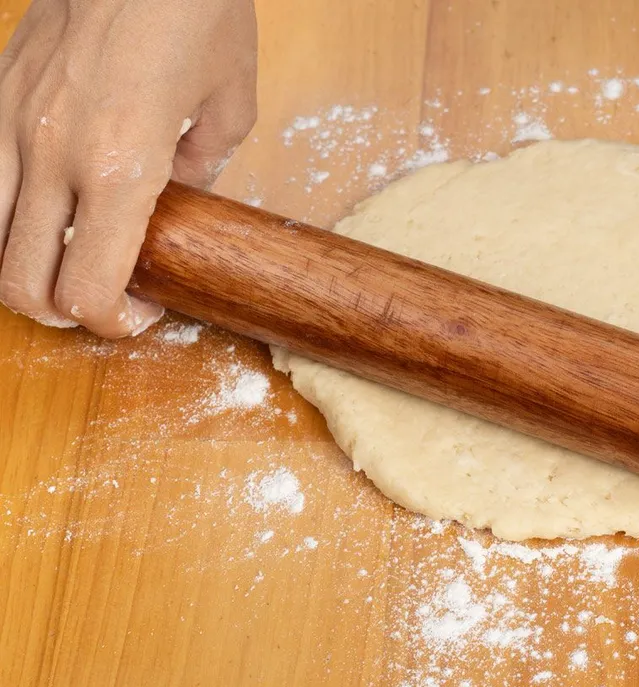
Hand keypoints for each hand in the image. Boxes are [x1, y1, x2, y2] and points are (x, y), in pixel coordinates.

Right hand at [0, 0, 256, 336]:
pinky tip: (40, 207)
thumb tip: (188, 190)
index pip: (88, 290)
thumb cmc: (197, 11)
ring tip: (63, 259)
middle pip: (21, 283)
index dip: (113, 322)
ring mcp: (11, 124)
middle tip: (100, 297)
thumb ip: (208, 163)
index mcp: (121, 170)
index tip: (142, 310)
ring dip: (22, 267)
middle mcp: (54, 156)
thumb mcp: (234, 102)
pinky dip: (4, 214)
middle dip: (61, 312)